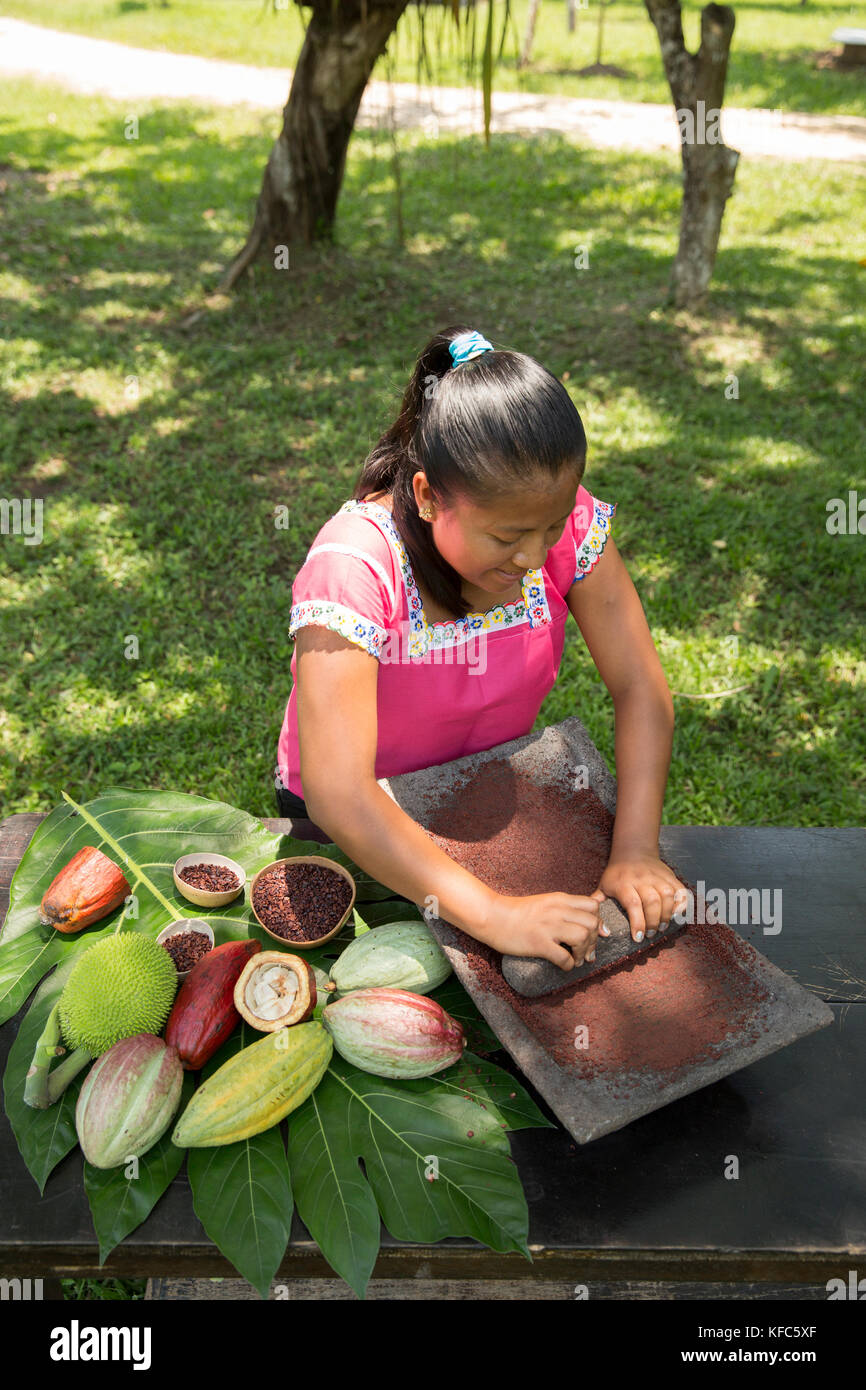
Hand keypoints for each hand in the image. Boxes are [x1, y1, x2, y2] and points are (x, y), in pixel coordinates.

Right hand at [477, 891, 601, 968]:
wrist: (492, 916)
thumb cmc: (517, 912)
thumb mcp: (544, 902)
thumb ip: (563, 908)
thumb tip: (582, 921)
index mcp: (559, 899)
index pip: (593, 906)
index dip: (598, 921)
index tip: (594, 933)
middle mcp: (557, 911)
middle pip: (592, 923)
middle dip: (593, 940)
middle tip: (586, 951)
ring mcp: (548, 927)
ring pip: (582, 938)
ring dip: (583, 952)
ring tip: (576, 959)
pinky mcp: (539, 943)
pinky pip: (564, 957)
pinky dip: (569, 965)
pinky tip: (564, 965)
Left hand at [595, 854, 688, 941]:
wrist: (633, 850)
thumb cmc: (616, 873)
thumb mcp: (603, 886)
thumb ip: (598, 906)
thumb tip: (600, 930)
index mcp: (623, 883)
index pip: (633, 904)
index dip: (638, 923)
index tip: (638, 938)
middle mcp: (642, 879)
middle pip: (652, 902)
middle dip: (653, 922)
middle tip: (651, 934)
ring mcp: (657, 876)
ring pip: (668, 896)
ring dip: (667, 915)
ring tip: (662, 927)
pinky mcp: (669, 875)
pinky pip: (680, 889)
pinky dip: (682, 903)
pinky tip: (676, 914)